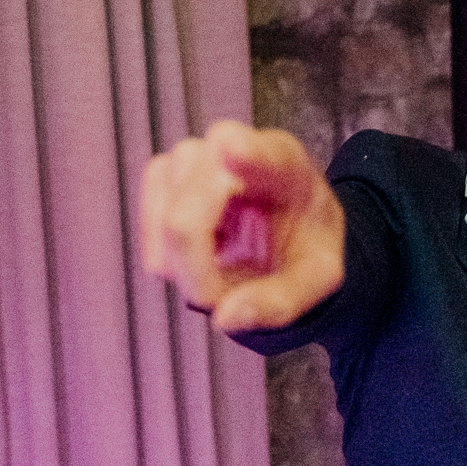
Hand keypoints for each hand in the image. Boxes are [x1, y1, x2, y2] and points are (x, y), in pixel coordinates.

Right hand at [140, 121, 344, 331]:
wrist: (295, 233)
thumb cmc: (306, 250)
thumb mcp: (317, 282)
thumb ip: (279, 302)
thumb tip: (224, 318)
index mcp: (289, 167)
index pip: (265, 152)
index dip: (246, 151)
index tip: (232, 147)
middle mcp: (238, 148)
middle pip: (194, 189)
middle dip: (196, 256)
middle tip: (215, 295)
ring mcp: (197, 157)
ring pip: (164, 199)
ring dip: (181, 254)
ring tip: (213, 275)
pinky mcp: (168, 174)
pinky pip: (149, 210)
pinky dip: (162, 246)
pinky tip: (193, 262)